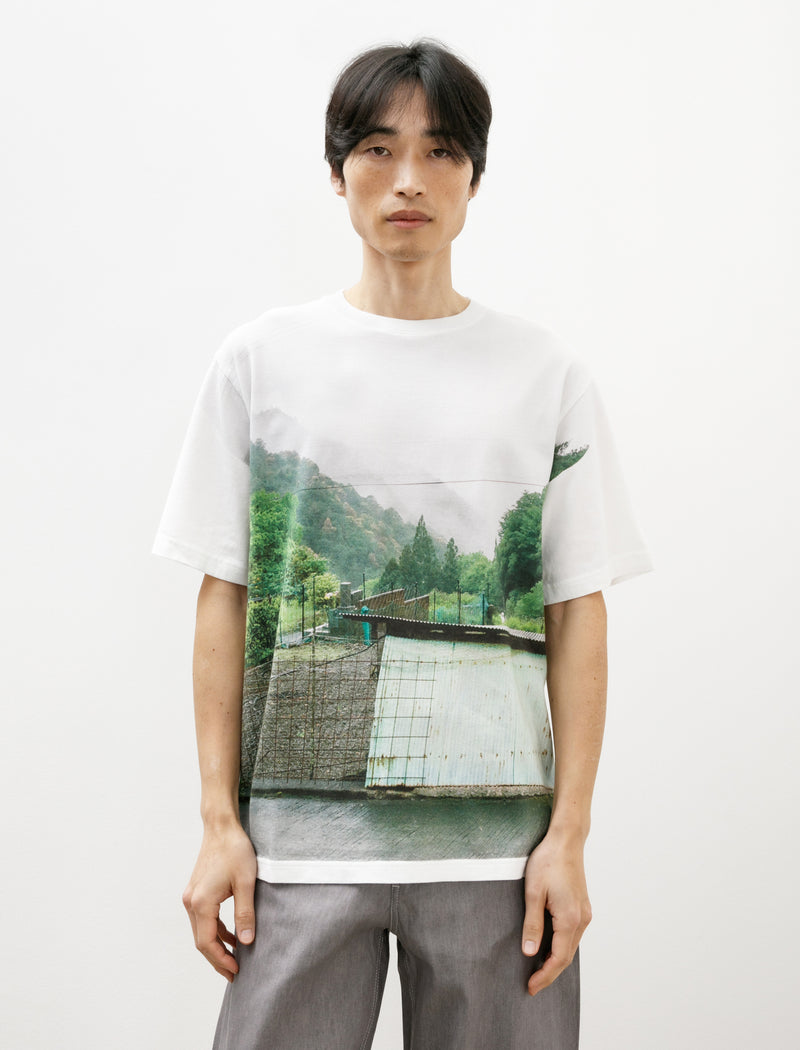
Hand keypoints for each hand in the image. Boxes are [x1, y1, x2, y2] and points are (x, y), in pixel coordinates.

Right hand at [182, 822, 257, 981]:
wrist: (221, 827)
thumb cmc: (234, 850)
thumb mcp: (245, 883)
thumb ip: (245, 914)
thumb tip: (246, 942)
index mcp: (201, 903)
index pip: (207, 942)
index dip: (221, 960)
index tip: (236, 971)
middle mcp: (190, 902)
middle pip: (201, 941)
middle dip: (217, 958)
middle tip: (234, 973)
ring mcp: (191, 896)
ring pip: (201, 931)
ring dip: (216, 946)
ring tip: (234, 959)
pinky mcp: (196, 891)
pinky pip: (203, 919)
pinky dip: (216, 931)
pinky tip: (231, 936)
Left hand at [521, 831, 591, 996]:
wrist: (566, 840)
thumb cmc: (548, 861)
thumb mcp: (533, 892)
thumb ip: (532, 924)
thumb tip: (530, 952)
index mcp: (570, 919)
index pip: (558, 958)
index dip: (545, 976)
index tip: (531, 988)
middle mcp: (582, 919)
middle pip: (567, 956)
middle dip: (550, 973)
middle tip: (532, 986)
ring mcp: (584, 913)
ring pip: (571, 946)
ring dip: (556, 960)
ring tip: (538, 971)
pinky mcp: (582, 906)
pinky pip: (573, 935)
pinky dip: (562, 946)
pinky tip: (549, 948)